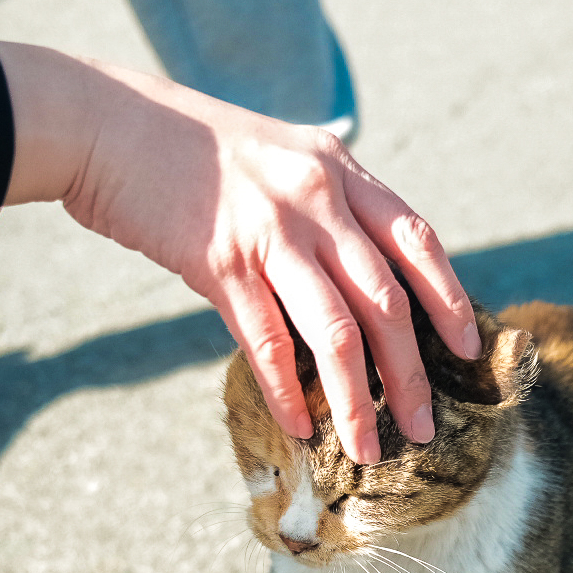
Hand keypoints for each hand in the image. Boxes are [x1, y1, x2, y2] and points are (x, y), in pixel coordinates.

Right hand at [0, 41, 479, 464]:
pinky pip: (268, 343)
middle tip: (422, 427)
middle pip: (388, 300)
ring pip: (338, 332)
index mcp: (338, 170)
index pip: (417, 241)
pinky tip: (300, 428)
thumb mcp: (277, 158)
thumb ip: (321, 206)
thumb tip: (354, 280)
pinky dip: (289, 392)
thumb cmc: (187, 149)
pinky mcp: (220, 262)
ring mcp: (271, 230)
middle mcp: (316, 198)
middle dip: (412, 373)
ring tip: (367, 449)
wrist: (106, 124)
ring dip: (358, 400)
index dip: (448, 299)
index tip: (466, 349)